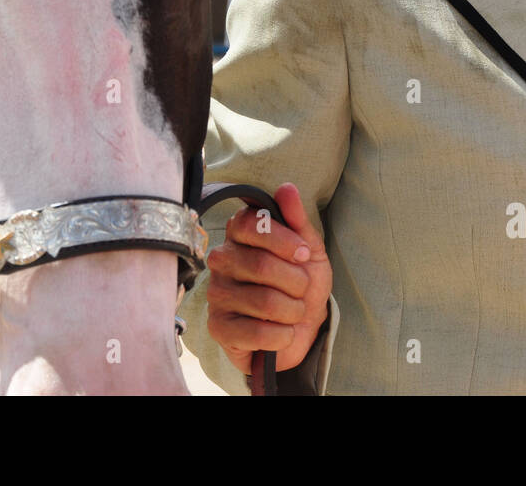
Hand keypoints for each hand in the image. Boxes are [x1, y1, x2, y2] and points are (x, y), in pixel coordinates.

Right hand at [205, 182, 332, 373]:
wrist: (300, 330)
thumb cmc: (301, 285)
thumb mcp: (309, 250)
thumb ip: (297, 220)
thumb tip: (287, 188)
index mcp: (239, 235)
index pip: (249, 223)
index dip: (283, 239)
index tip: (303, 254)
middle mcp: (221, 261)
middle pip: (261, 265)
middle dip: (297, 282)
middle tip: (303, 290)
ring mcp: (216, 294)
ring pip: (265, 301)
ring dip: (294, 311)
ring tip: (294, 312)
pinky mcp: (218, 328)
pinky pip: (257, 332)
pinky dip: (282, 336)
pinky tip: (282, 333)